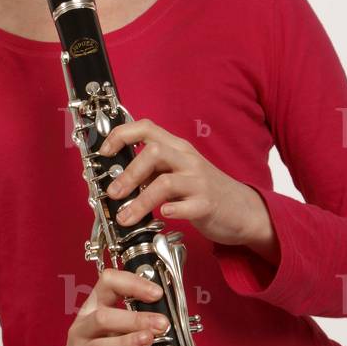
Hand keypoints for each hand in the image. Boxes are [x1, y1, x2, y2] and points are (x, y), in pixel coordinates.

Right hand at [55, 267, 169, 345]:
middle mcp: (83, 328)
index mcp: (93, 308)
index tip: (156, 293)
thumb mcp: (115, 332)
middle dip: (135, 319)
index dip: (132, 284)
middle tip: (161, 324)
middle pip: (103, 317)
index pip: (108, 284)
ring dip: (125, 343)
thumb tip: (161, 326)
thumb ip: (136, 329)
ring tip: (147, 340)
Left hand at [99, 118, 278, 259]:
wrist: (241, 209)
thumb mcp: (178, 171)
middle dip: (128, 174)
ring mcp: (199, 182)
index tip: (104, 152)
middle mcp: (187, 160)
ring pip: (165, 182)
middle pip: (153, 153)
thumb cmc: (202, 189)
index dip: (121, 135)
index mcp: (177, 148)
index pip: (146, 128)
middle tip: (113, 193)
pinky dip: (171, 210)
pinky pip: (187, 206)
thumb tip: (117, 176)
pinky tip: (161, 216)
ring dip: (140, 201)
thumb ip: (152, 169)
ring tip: (125, 217)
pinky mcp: (207, 204)